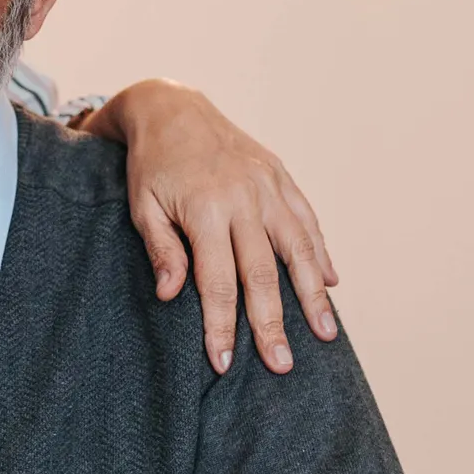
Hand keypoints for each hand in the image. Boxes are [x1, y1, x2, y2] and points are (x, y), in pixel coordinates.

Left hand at [93, 80, 339, 374]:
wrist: (172, 108)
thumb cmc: (152, 165)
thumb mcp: (142, 206)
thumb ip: (162, 249)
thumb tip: (172, 295)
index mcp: (205, 210)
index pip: (217, 282)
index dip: (221, 325)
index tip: (224, 363)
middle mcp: (243, 200)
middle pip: (263, 273)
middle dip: (272, 323)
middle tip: (282, 365)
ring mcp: (268, 187)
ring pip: (298, 248)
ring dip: (313, 294)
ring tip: (326, 334)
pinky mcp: (281, 176)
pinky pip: (307, 220)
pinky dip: (321, 252)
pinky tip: (331, 282)